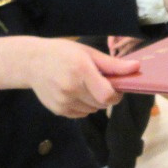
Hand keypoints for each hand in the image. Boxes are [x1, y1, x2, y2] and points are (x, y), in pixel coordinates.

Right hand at [0, 36, 140, 116]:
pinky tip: (74, 92)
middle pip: (102, 104)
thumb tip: (137, 67)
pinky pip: (82, 114)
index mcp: (81, 71)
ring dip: (95, 101)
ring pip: (93, 110)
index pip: (108, 96)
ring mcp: (64, 102)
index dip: (116, 94)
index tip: (115, 86)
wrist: (31, 63)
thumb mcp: (87, 53)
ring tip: (84, 85)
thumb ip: (112, 64)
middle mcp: (71, 89)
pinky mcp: (59, 111)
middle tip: (98, 82)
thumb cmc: (62, 53)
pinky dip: (84, 106)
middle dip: (106, 96)